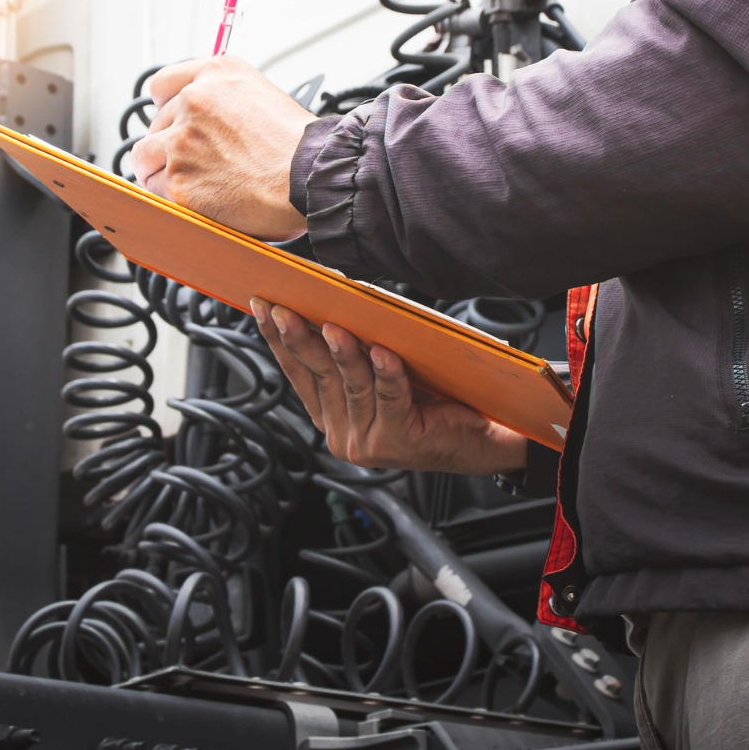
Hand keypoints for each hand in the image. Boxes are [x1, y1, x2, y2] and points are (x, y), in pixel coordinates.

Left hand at [129, 56, 313, 240]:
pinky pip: (155, 189)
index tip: (173, 122)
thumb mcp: (264, 96)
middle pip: (155, 124)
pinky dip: (172, 197)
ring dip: (162, 170)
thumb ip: (227, 100)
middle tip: (199, 163)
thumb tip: (209, 119)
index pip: (163, 85)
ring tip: (192, 182)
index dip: (167, 108)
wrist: (311, 178)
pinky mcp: (177, 181)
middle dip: (172, 145)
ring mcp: (181, 141)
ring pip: (145, 156)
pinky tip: (198, 199)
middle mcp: (194, 101)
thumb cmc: (299, 147)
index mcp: (217, 75)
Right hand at [252, 299, 528, 475]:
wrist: (485, 434)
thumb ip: (358, 354)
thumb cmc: (437, 397)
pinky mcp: (398, 443)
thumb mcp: (387, 372)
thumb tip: (333, 307)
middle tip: (282, 308)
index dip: (278, 339)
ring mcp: (367, 443)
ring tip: (332, 326)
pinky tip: (382, 351)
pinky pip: (389, 397)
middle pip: (317, 376)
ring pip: (351, 386)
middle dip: (297, 339)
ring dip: (341, 353)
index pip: (298, 373)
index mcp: (333, 417)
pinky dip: (386, 372)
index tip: (263, 306)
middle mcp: (343, 434)